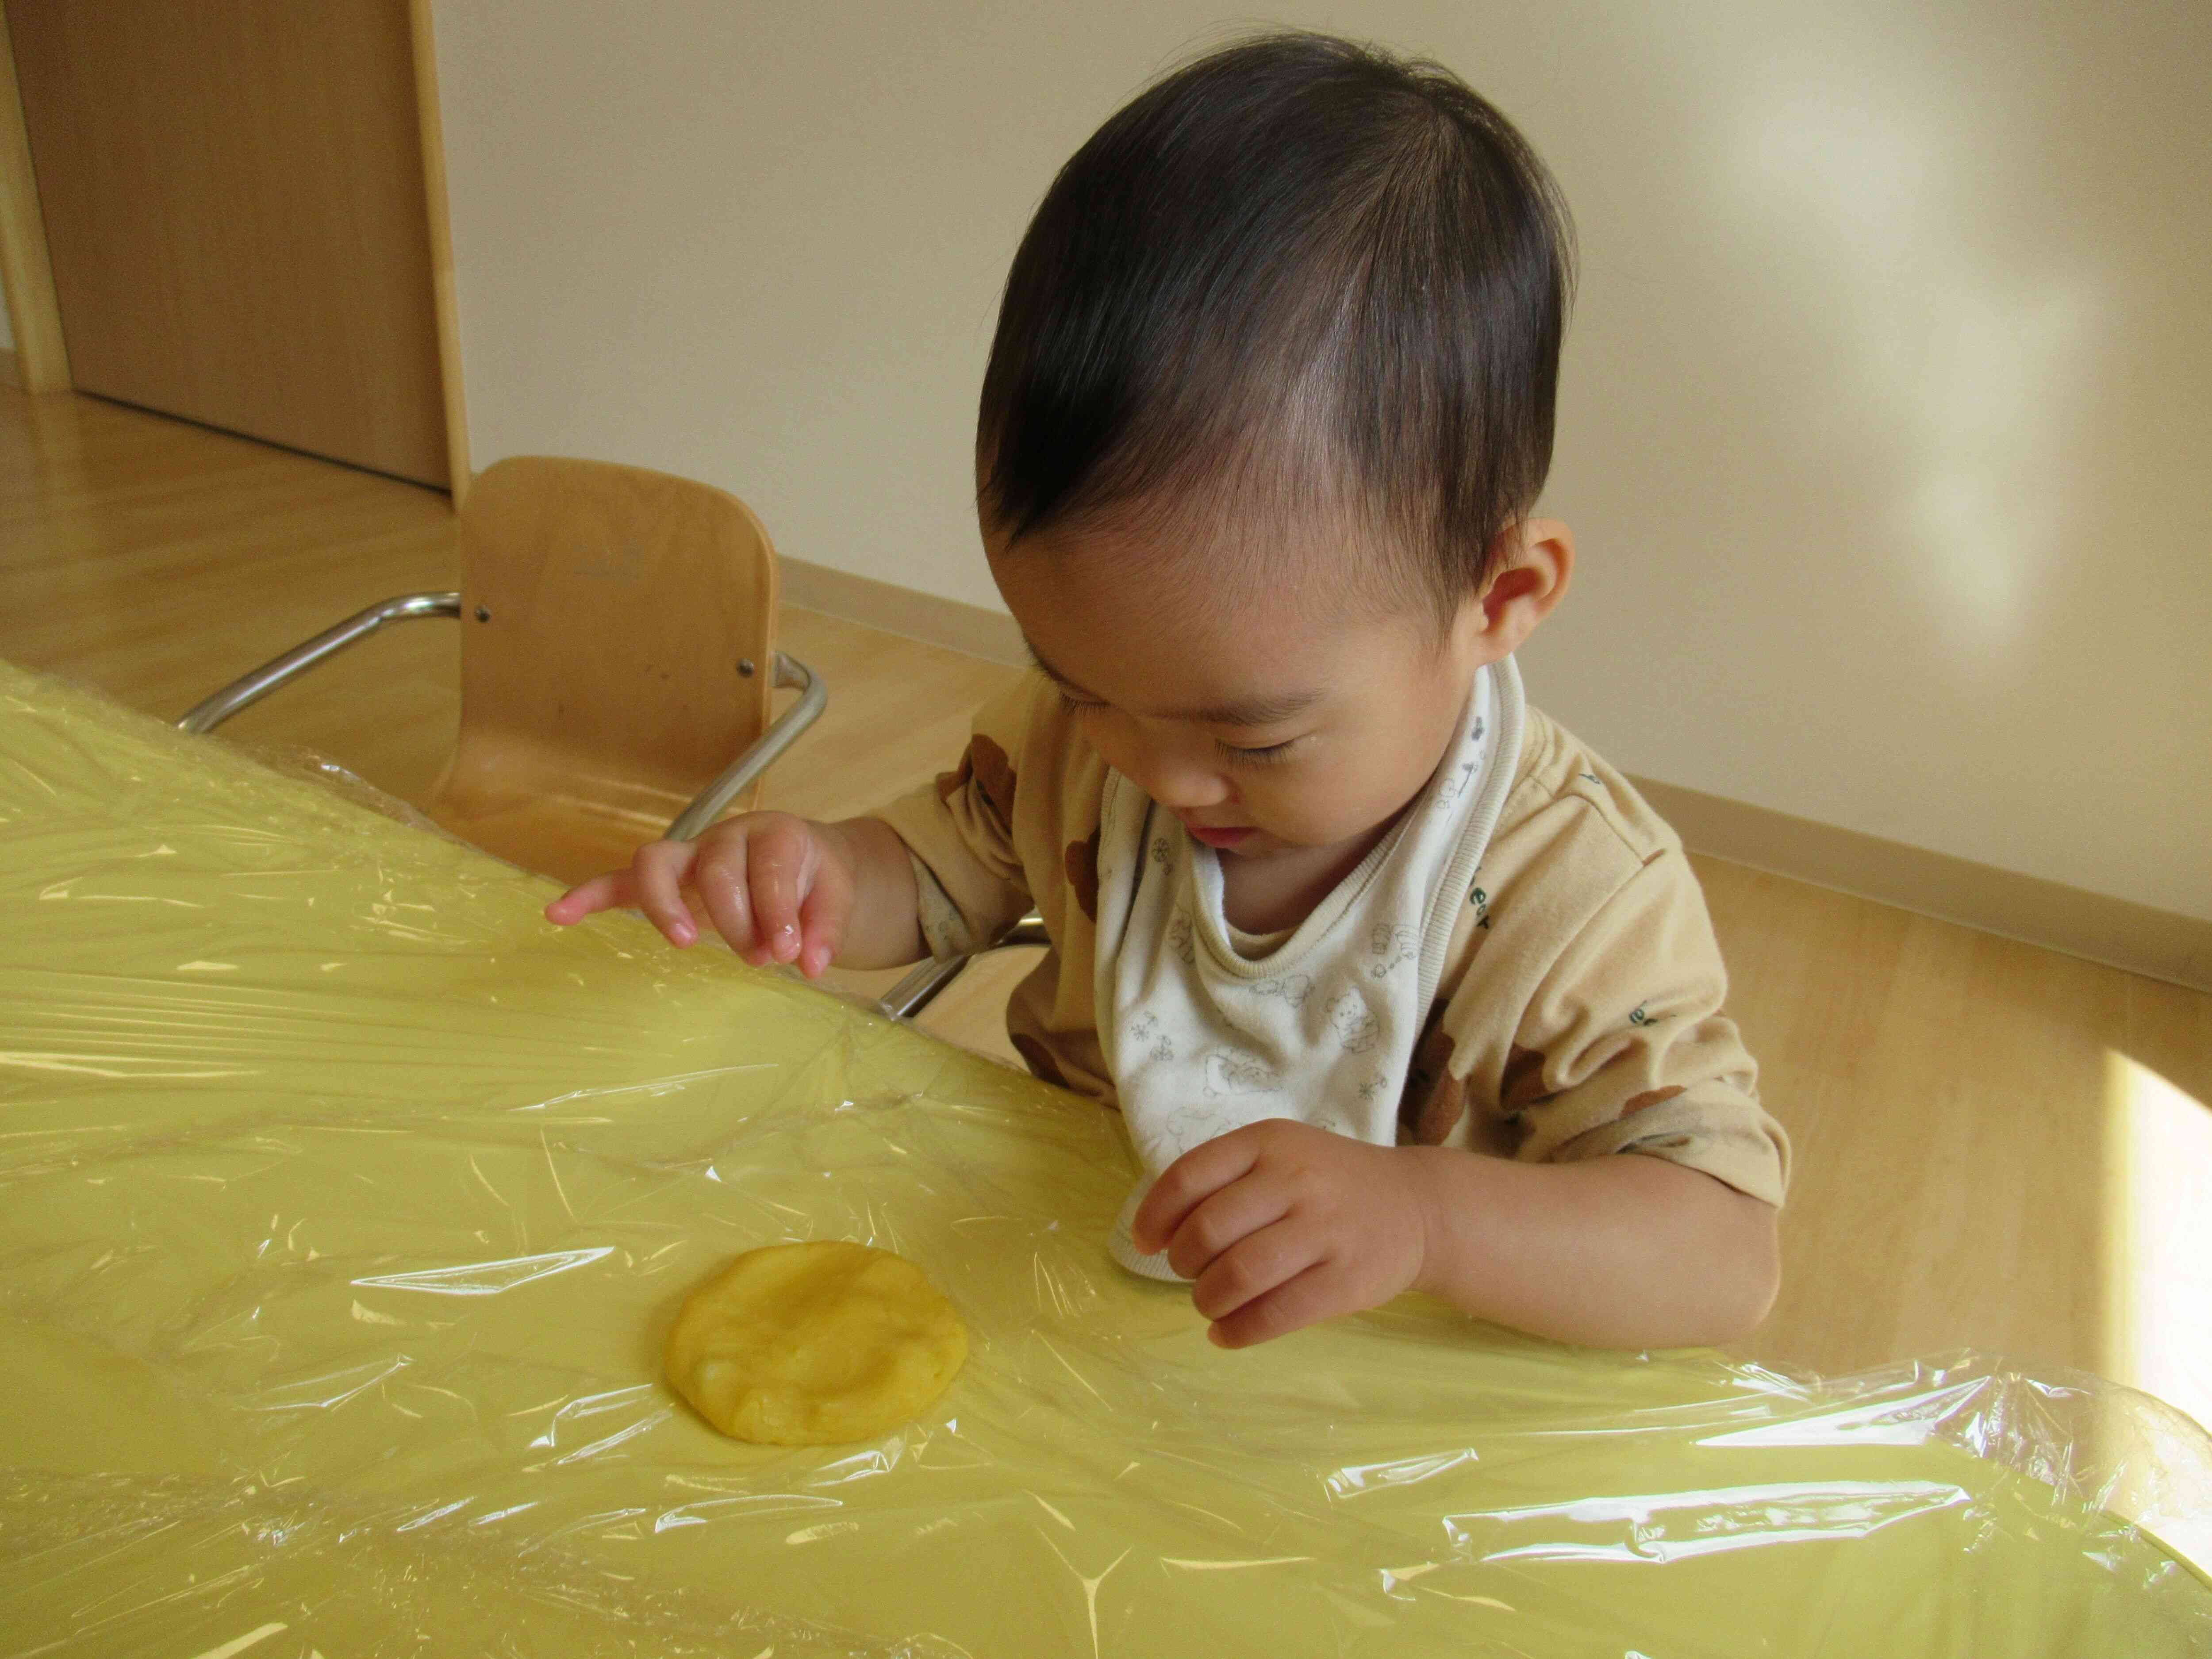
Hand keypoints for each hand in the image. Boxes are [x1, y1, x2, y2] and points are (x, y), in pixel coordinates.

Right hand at [542, 812, 854, 976]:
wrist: (802, 858)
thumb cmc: (814, 877)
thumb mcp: (836, 895)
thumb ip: (825, 927)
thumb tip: (811, 964)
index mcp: (774, 835)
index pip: (768, 867)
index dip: (778, 910)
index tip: (790, 951)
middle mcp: (726, 838)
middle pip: (716, 870)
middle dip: (737, 920)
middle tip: (762, 958)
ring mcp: (690, 857)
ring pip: (658, 862)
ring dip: (664, 904)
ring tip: (684, 943)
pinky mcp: (665, 880)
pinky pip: (619, 882)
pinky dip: (589, 895)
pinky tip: (558, 915)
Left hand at [1129, 1119, 1434, 1348]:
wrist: (1417, 1207)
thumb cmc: (1330, 1184)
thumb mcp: (1282, 1155)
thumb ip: (1225, 1179)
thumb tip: (1157, 1231)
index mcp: (1269, 1142)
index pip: (1189, 1176)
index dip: (1155, 1216)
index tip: (1147, 1243)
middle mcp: (1295, 1179)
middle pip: (1208, 1230)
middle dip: (1184, 1263)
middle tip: (1191, 1273)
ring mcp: (1324, 1230)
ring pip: (1237, 1275)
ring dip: (1206, 1300)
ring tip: (1209, 1304)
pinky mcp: (1345, 1281)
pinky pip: (1274, 1314)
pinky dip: (1236, 1332)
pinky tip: (1225, 1334)